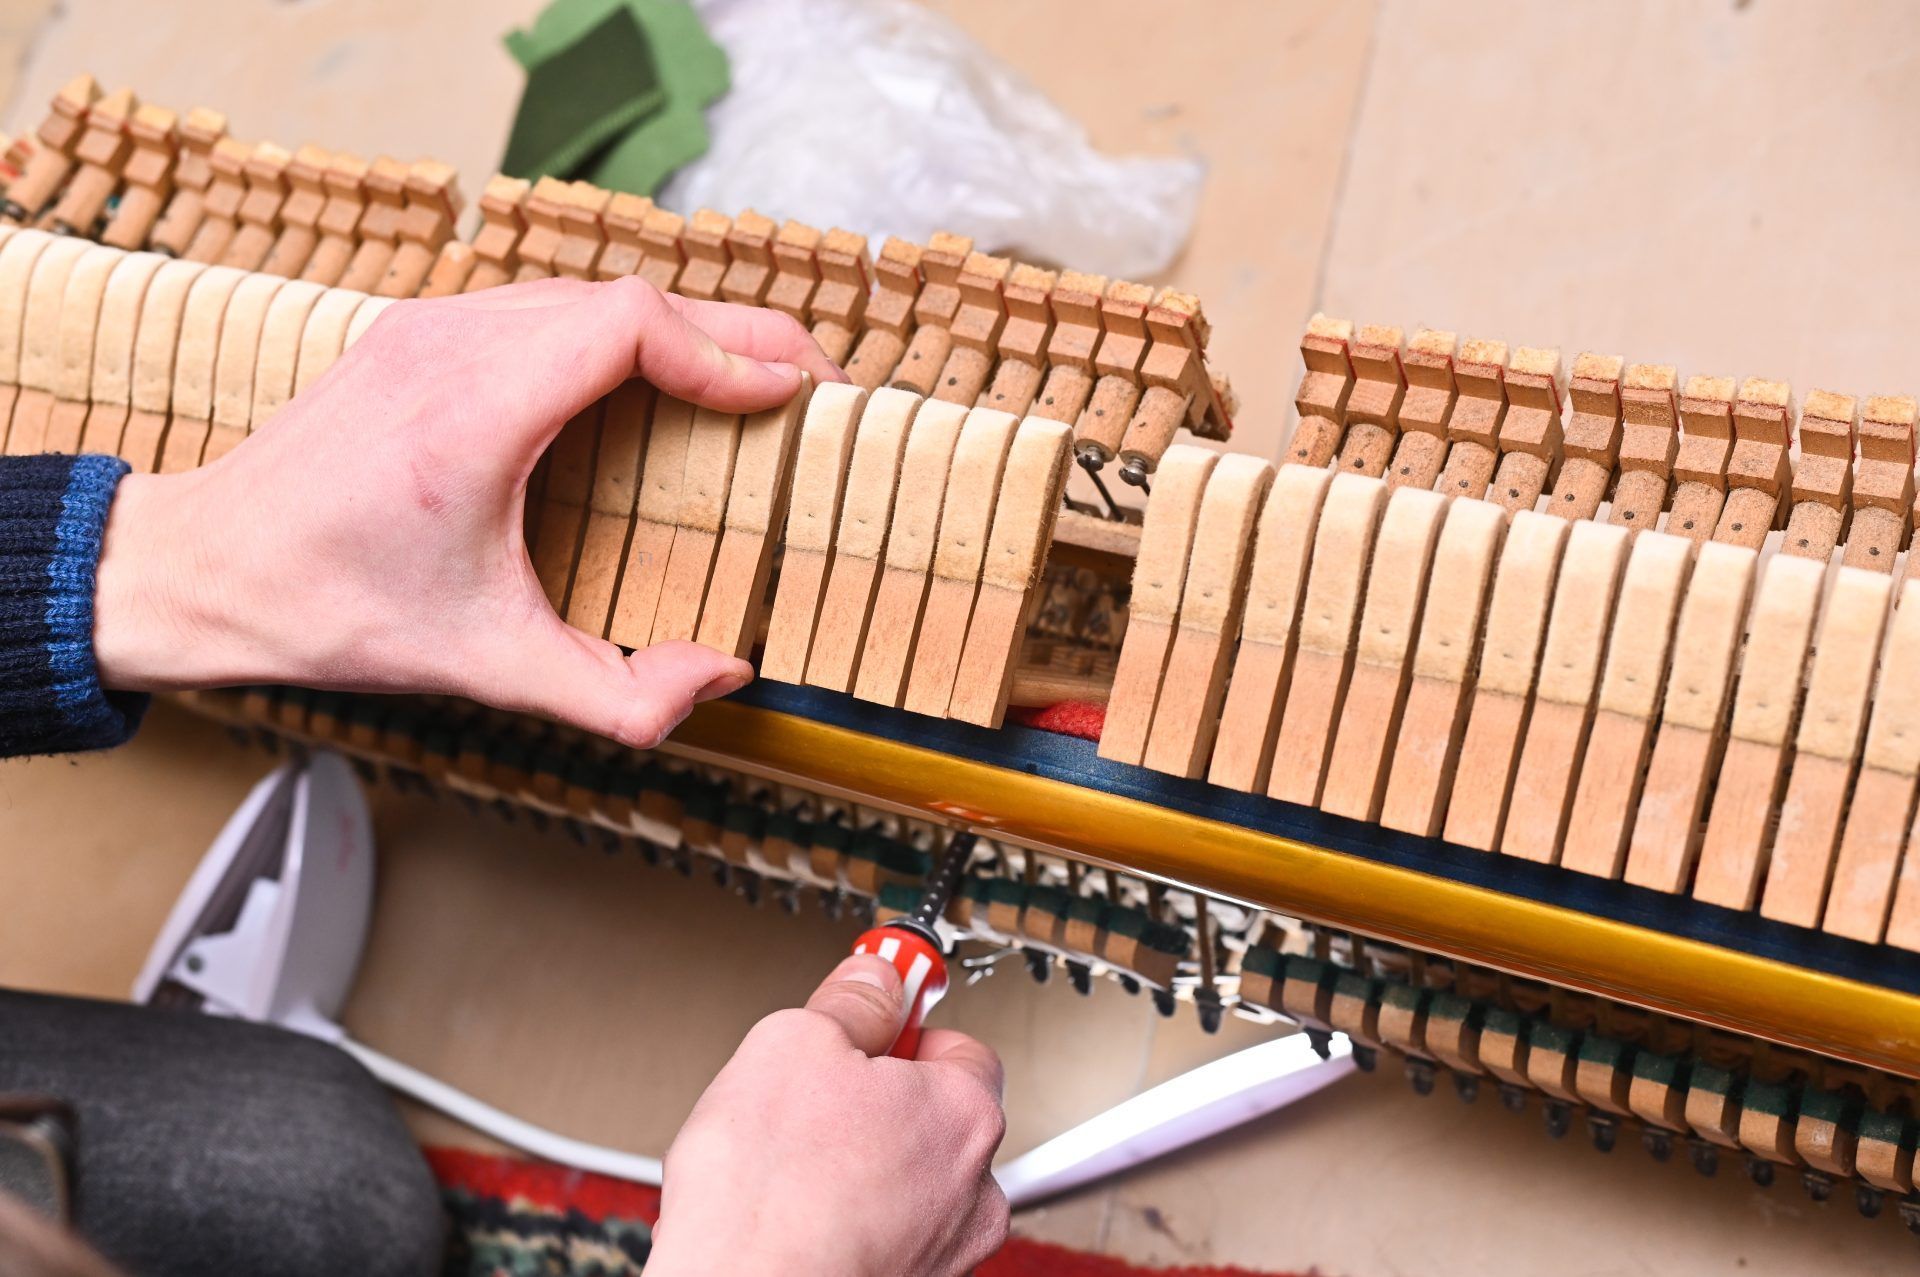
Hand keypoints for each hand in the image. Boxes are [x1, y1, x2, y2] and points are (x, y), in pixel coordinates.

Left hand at [93, 277, 842, 746]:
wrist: (200, 572)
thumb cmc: (328, 610)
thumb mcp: (486, 667)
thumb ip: (617, 694)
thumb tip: (718, 677)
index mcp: (473, 412)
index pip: (629, 322)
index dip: (726, 347)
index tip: (786, 393)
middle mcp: (450, 345)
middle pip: (625, 294)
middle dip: (731, 328)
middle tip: (805, 378)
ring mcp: (427, 328)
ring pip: (586, 291)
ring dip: (677, 326)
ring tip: (743, 377)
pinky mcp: (416, 334)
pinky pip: (543, 306)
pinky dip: (618, 332)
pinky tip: (651, 380)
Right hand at [649, 955, 1009, 1276]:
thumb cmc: (771, 1201)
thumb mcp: (792, 1045)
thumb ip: (849, 1002)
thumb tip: (873, 979)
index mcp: (964, 1113)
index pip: (961, 1046)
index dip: (904, 1030)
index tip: (870, 1020)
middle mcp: (974, 1189)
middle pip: (932, 1117)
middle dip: (874, 1103)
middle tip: (814, 1098)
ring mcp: (945, 1251)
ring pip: (904, 1183)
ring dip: (857, 1168)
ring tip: (791, 1168)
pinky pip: (881, 1235)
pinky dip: (844, 1223)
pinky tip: (791, 1218)